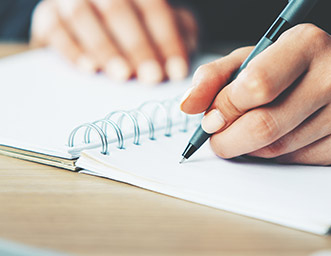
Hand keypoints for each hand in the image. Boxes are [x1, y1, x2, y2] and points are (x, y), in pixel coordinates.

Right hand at [31, 0, 197, 83]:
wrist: (91, 16)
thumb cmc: (138, 23)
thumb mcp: (164, 23)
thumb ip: (179, 33)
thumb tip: (184, 57)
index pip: (154, 7)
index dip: (167, 40)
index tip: (177, 72)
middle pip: (118, 10)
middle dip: (138, 46)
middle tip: (152, 77)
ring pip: (83, 16)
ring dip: (105, 48)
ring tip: (123, 75)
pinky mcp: (49, 15)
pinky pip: (55, 29)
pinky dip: (73, 50)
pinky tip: (90, 69)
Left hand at [180, 24, 330, 164]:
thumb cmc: (297, 65)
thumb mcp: (255, 56)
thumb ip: (215, 76)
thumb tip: (188, 106)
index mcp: (309, 42)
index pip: (256, 85)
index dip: (224, 108)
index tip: (211, 118)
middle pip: (266, 125)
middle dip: (229, 139)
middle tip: (218, 139)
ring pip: (278, 149)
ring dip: (252, 148)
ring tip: (251, 132)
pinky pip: (298, 162)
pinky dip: (278, 156)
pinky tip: (283, 137)